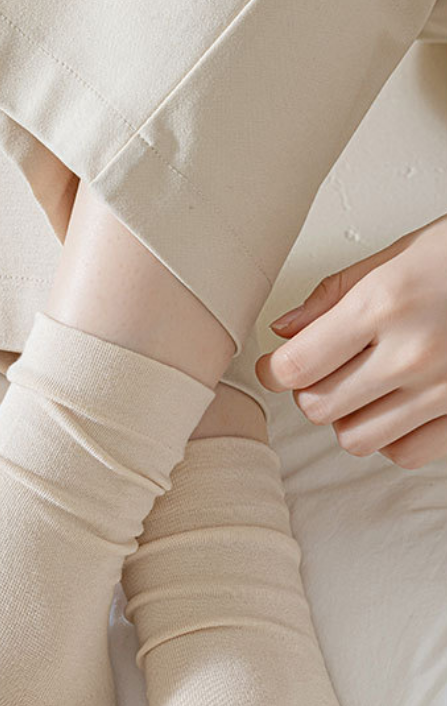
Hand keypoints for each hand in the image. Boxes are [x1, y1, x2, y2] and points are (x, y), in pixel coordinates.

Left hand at [255, 212, 446, 469]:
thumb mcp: (402, 252)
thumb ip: (336, 294)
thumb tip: (285, 329)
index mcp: (386, 303)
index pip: (295, 367)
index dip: (276, 369)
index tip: (278, 364)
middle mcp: (412, 353)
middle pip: (318, 408)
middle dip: (312, 390)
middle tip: (325, 368)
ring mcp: (443, 390)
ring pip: (355, 438)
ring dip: (350, 416)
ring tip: (366, 386)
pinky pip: (404, 452)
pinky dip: (393, 436)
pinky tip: (401, 405)